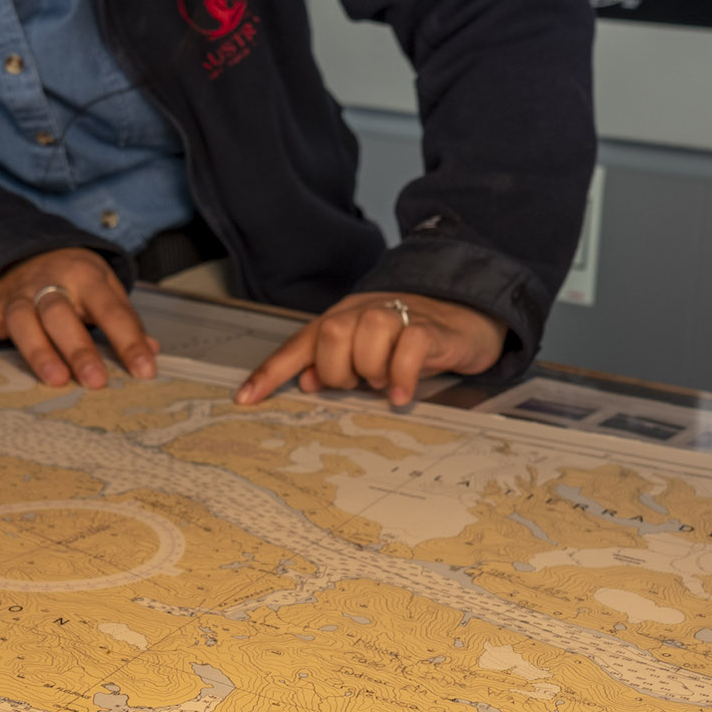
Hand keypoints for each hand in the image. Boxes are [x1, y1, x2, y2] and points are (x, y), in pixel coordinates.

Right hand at [0, 248, 156, 389]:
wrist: (29, 248)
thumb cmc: (73, 279)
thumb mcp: (105, 289)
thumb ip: (124, 320)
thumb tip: (151, 352)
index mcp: (86, 278)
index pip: (111, 309)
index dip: (129, 340)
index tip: (145, 371)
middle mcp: (48, 283)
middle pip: (61, 313)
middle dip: (78, 348)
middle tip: (96, 382)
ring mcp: (15, 294)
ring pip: (22, 318)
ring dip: (39, 350)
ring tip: (55, 380)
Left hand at [236, 292, 503, 407]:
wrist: (466, 314)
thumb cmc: (409, 340)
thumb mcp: (368, 354)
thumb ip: (334, 365)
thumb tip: (303, 382)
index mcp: (342, 319)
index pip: (299, 343)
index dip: (270, 371)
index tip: (245, 399)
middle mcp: (365, 312)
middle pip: (331, 334)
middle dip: (338, 370)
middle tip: (360, 384)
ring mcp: (399, 317)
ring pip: (367, 336)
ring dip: (373, 370)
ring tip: (385, 382)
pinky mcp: (431, 330)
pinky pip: (407, 349)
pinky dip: (400, 375)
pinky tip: (401, 394)